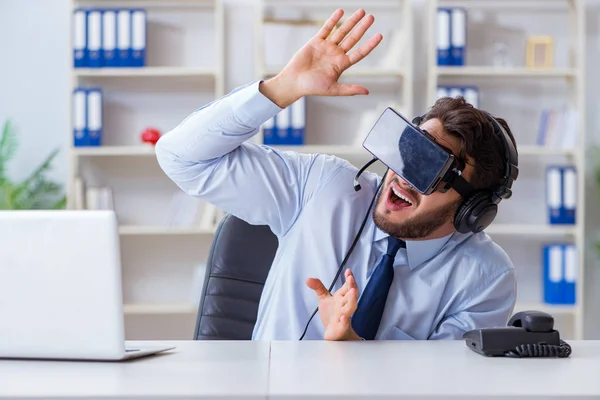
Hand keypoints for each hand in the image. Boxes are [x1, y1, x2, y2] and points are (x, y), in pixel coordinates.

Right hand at [260, 8, 382, 107]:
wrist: (294, 82)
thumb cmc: (312, 88)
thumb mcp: (333, 89)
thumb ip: (350, 90)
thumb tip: (366, 92)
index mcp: (342, 65)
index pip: (360, 53)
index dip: (370, 44)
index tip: (379, 35)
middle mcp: (336, 54)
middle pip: (353, 38)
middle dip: (362, 28)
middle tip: (372, 17)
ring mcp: (327, 47)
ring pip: (342, 31)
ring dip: (351, 21)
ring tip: (362, 12)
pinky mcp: (316, 42)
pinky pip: (327, 29)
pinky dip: (333, 20)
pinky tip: (341, 12)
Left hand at [306, 269, 361, 340]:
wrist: (334, 333)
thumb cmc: (332, 315)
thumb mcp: (323, 299)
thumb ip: (318, 287)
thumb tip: (308, 279)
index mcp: (342, 298)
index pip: (348, 287)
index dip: (349, 279)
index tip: (348, 271)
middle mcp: (344, 306)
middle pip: (351, 296)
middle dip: (352, 287)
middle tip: (351, 279)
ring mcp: (344, 317)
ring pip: (350, 309)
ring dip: (352, 300)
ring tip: (352, 291)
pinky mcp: (341, 329)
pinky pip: (344, 325)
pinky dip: (344, 322)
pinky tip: (344, 317)